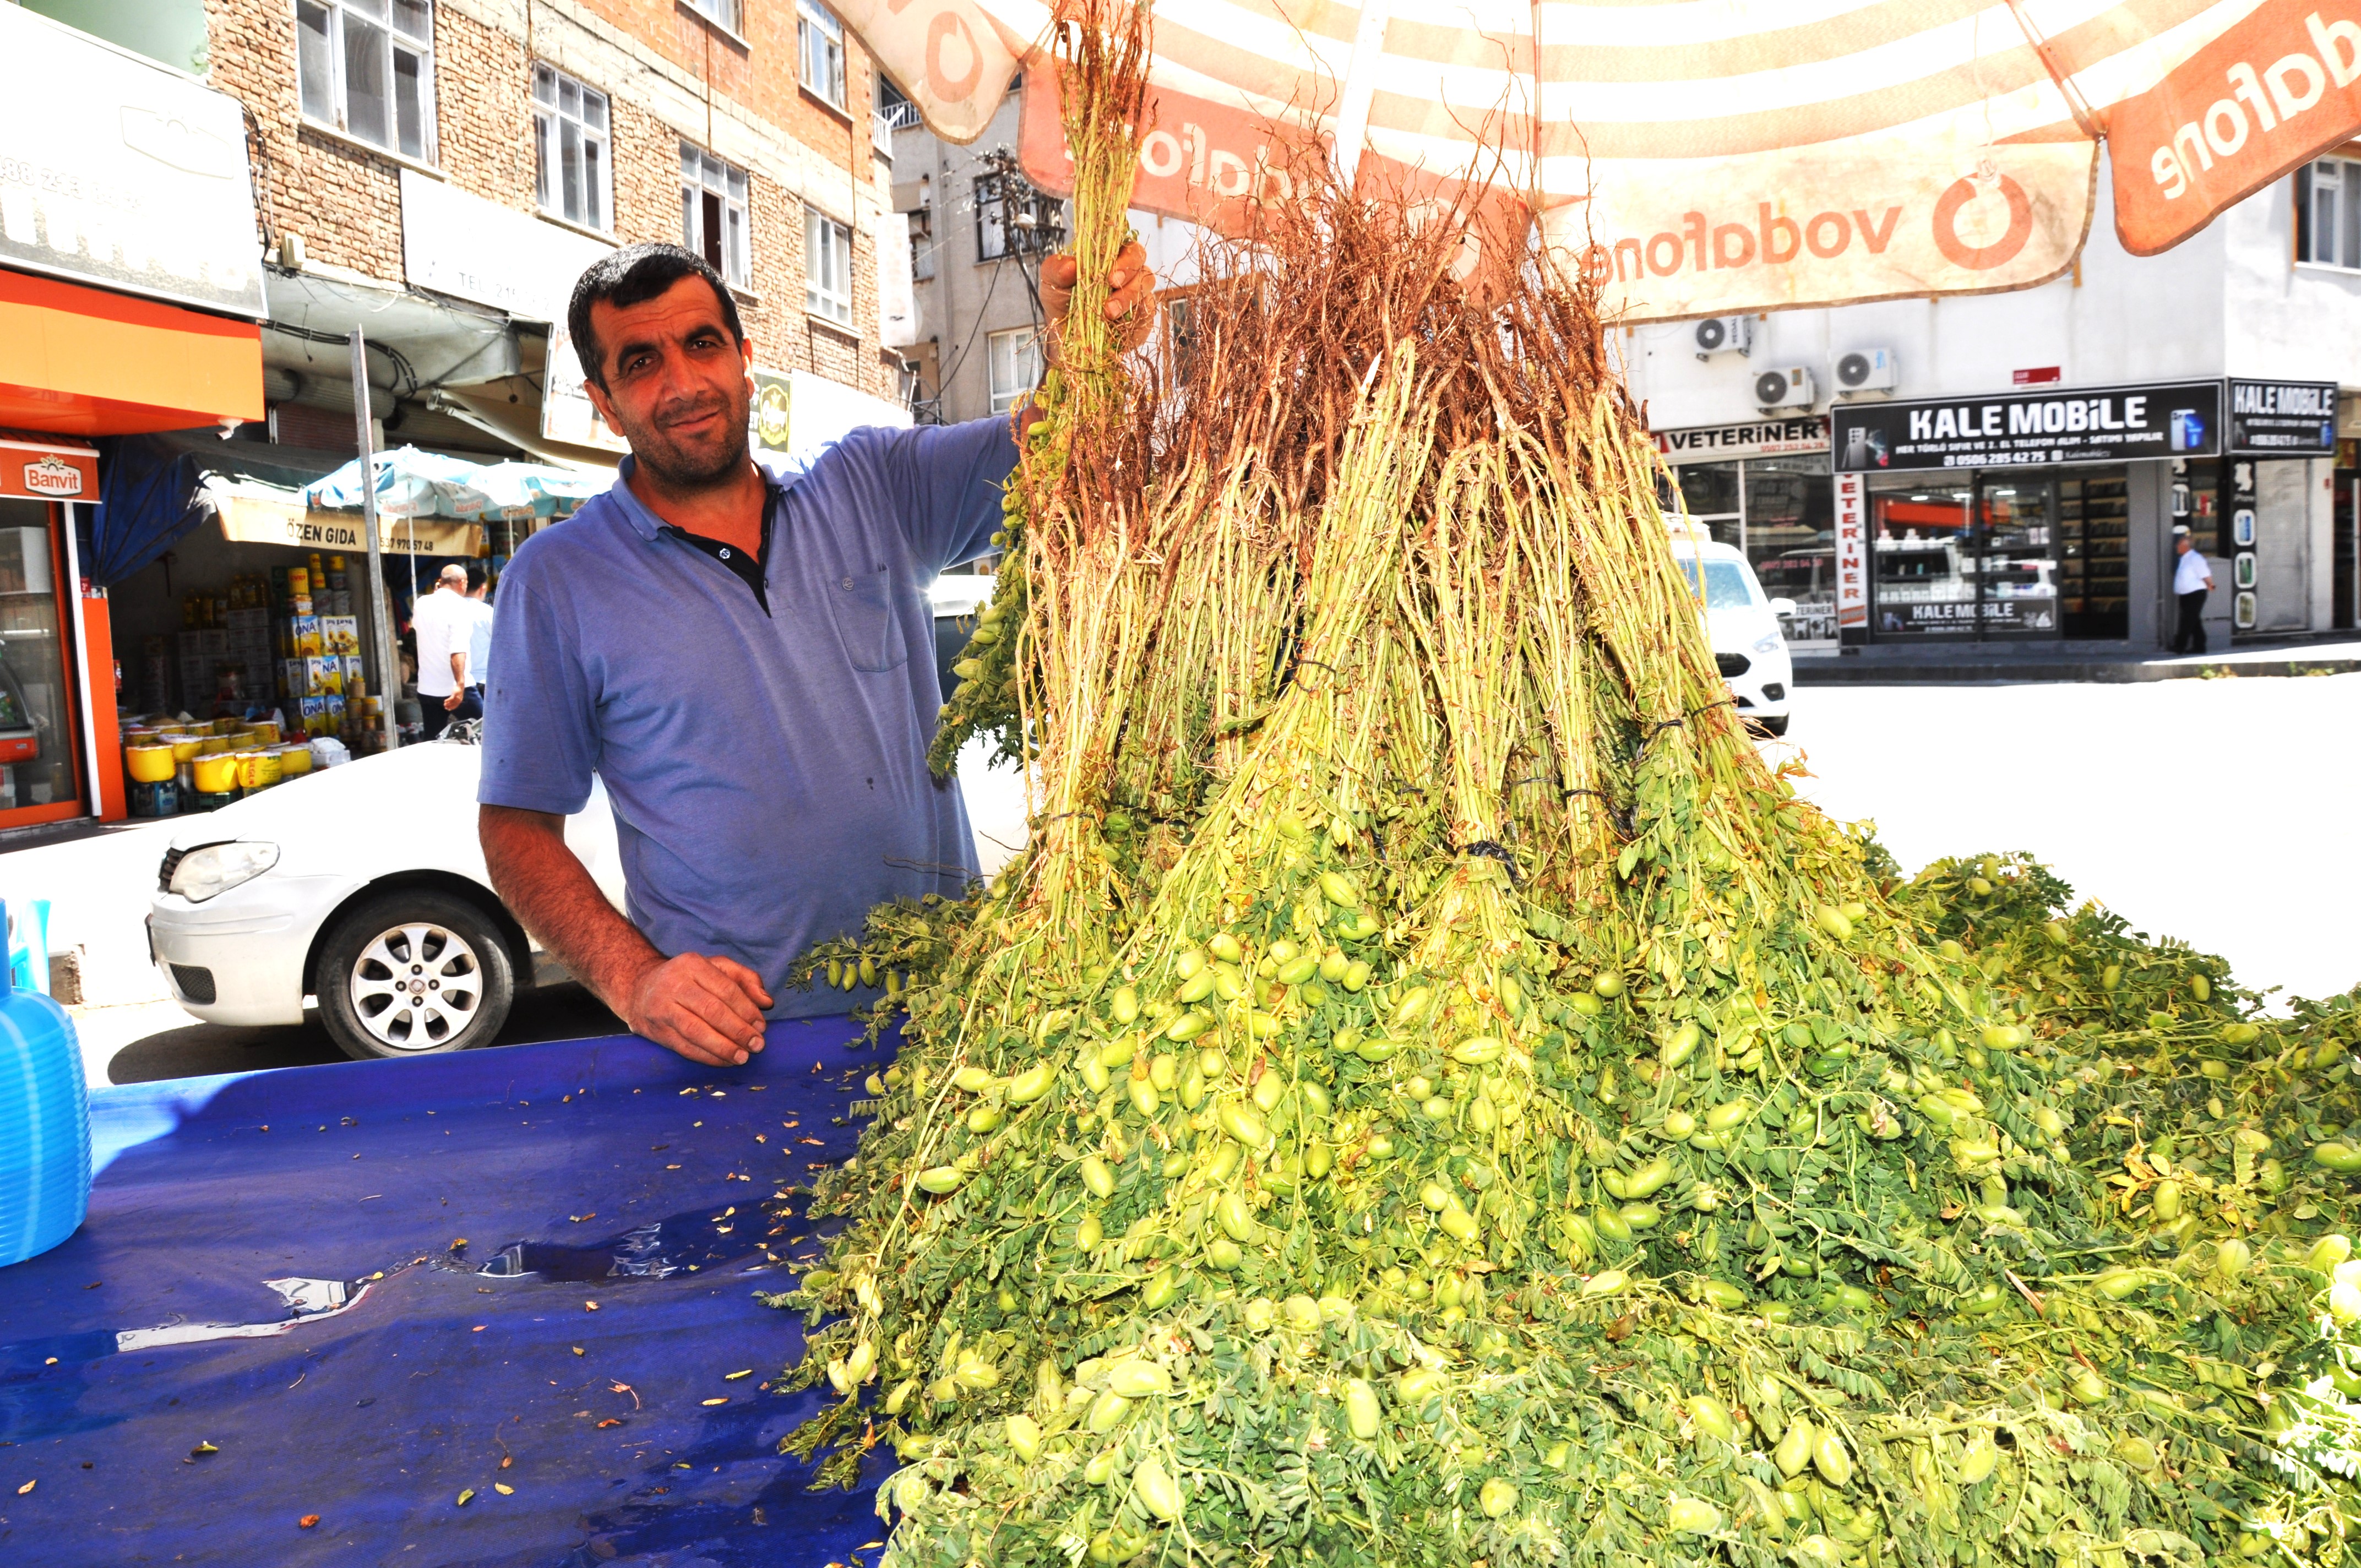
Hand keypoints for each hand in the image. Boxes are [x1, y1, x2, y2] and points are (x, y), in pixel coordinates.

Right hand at [443, 690, 463, 710]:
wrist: (460, 685)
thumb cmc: (458, 690)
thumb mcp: (457, 695)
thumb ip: (455, 698)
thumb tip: (451, 701)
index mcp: (460, 700)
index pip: (456, 706)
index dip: (451, 708)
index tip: (448, 709)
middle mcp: (459, 699)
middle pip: (454, 704)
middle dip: (449, 706)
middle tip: (445, 707)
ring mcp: (457, 697)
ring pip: (452, 702)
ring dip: (448, 704)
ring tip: (444, 704)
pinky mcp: (455, 694)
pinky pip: (451, 699)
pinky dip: (448, 700)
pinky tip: (445, 701)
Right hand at [624, 952, 772, 1066]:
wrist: (639, 989)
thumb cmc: (687, 978)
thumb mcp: (715, 967)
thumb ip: (745, 978)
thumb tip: (767, 1001)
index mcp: (693, 964)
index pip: (726, 989)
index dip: (746, 1010)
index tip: (761, 1026)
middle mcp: (675, 984)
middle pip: (712, 1010)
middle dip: (738, 1031)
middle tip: (757, 1045)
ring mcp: (662, 1008)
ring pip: (696, 1031)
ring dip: (723, 1048)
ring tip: (742, 1057)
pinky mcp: (656, 1030)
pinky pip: (684, 1047)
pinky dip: (707, 1057)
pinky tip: (724, 1061)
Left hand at [1040, 239, 1154, 364]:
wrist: (1066, 333)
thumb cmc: (1061, 299)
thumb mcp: (1051, 281)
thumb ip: (1056, 269)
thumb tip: (1071, 266)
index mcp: (1109, 256)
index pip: (1126, 246)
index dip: (1124, 256)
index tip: (1110, 273)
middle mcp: (1127, 272)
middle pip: (1140, 263)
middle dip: (1129, 273)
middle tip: (1112, 285)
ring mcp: (1137, 293)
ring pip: (1145, 286)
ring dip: (1128, 297)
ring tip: (1109, 312)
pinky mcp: (1142, 316)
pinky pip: (1146, 312)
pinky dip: (1134, 316)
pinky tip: (1118, 323)